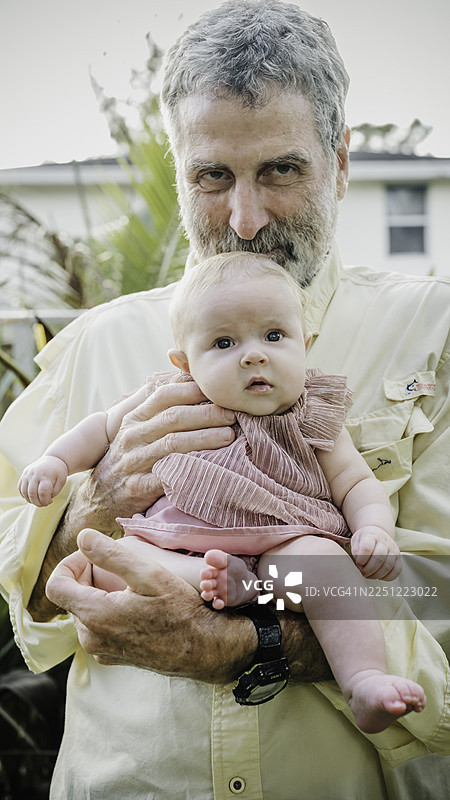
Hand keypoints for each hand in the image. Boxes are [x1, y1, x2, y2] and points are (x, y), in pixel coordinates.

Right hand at [18, 455, 68, 506]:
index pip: (42, 492)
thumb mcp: (62, 481)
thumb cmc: (58, 472)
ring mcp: (27, 474)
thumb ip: (54, 492)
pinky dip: (25, 495)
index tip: (51, 501)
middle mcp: (35, 474)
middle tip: (44, 504)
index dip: (46, 500)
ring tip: (39, 500)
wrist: (52, 459)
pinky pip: (20, 488)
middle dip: (38, 503)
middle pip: (32, 494)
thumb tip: (45, 500)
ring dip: (31, 500)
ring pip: (24, 492)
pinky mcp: (23, 475)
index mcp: (46, 475)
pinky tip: (33, 496)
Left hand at [45, 529, 252, 681]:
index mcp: (94, 615)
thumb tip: (82, 536)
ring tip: (128, 585)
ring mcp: (100, 650)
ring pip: (84, 612)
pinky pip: (96, 628)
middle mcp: (90, 637)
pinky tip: (133, 605)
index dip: (70, 564)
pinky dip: (106, 611)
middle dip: (87, 576)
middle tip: (118, 565)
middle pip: (70, 597)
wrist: (201, 650)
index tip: (92, 555)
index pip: (56, 585)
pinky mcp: (112, 657)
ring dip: (97, 593)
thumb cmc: (179, 610)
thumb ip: (111, 554)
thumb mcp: (148, 574)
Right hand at [86, 381, 235, 529]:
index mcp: (134, 418)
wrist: (100, 497)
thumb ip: (159, 405)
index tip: (218, 390)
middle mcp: (132, 437)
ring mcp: (133, 462)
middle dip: (207, 413)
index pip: (164, 395)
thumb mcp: (137, 429)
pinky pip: (167, 476)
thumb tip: (186, 375)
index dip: (193, 390)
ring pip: (173, 444)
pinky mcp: (137, 487)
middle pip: (174, 418)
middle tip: (232, 413)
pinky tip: (211, 467)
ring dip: (205, 438)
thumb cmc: (129, 458)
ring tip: (229, 436)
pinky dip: (190, 470)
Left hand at [351, 527, 400, 580]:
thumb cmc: (365, 539)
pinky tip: (379, 576)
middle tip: (363, 572)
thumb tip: (357, 558)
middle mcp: (385, 542)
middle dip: (369, 569)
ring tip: (369, 575)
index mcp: (372, 536)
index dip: (361, 558)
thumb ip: (355, 549)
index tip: (358, 563)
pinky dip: (387, 577)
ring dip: (376, 575)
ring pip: (388, 566)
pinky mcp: (398, 558)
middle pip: (379, 558)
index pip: (367, 547)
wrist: (378, 535)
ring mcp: (393, 550)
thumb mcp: (356, 540)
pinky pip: (397, 571)